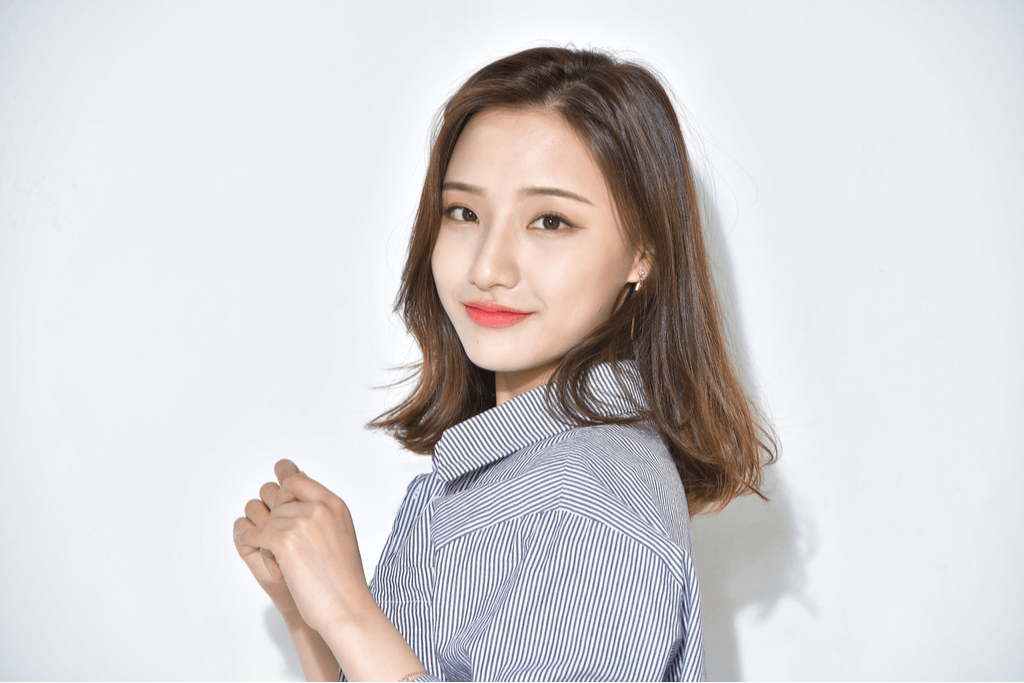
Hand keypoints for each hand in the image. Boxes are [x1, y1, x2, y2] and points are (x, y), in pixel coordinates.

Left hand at [233, 459, 371, 635]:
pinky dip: (251, 543)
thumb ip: (322, 514)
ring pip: (267, 520)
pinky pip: (255, 534)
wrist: (347, 607)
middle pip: (277, 501)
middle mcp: (319, 508)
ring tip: (281, 563)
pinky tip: (257, 554)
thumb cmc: (343, 579)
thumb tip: (299, 494)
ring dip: (267, 539)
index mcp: (335, 505)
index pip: (297, 480)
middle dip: (274, 520)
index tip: (275, 496)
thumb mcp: (341, 535)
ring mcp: (303, 522)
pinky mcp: (285, 541)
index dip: (282, 487)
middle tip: (281, 544)